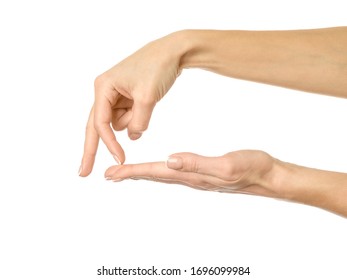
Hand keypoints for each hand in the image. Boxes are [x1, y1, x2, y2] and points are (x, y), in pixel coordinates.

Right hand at [79, 33, 182, 175]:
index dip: (109, 143)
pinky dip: (140, 118)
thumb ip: (138, 122)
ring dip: (134, 121)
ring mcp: (117, 95)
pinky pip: (130, 117)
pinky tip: (148, 103)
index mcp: (103, 87)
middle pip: (97, 126)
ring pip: (120, 123)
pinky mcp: (128, 98)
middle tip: (83, 172)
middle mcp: (106, 91)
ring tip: (148, 100)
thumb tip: (133, 137)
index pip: (100, 123)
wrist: (173, 52)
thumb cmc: (157, 67)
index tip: (120, 160)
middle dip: (94, 148)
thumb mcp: (147, 97)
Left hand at [104, 150, 282, 197]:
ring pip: (163, 175)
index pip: (156, 173)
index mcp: (192, 176)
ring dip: (144, 173)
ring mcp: (198, 177)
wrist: (269, 176)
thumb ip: (198, 163)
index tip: (110, 174)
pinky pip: (176, 172)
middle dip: (131, 175)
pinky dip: (161, 170)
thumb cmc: (251, 168)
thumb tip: (169, 160)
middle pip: (155, 176)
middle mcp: (191, 178)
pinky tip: (162, 167)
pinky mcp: (205, 173)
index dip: (132, 172)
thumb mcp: (226, 164)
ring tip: (128, 172)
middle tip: (110, 175)